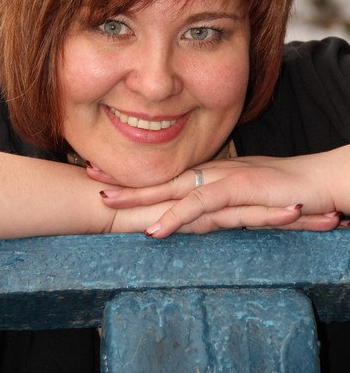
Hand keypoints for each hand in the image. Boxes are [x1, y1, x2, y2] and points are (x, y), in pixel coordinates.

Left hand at [100, 147, 349, 236]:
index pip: (165, 176)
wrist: (316, 184)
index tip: (103, 175)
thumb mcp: (241, 197)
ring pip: (172, 188)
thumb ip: (215, 204)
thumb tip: (193, 215)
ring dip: (138, 196)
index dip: (135, 176)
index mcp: (208, 175)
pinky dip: (175, 217)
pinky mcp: (237, 191)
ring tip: (104, 201)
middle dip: (124, 178)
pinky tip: (153, 230)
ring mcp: (222, 180)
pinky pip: (200, 206)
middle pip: (160, 178)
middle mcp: (210, 174)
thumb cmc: (281, 191)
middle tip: (88, 175)